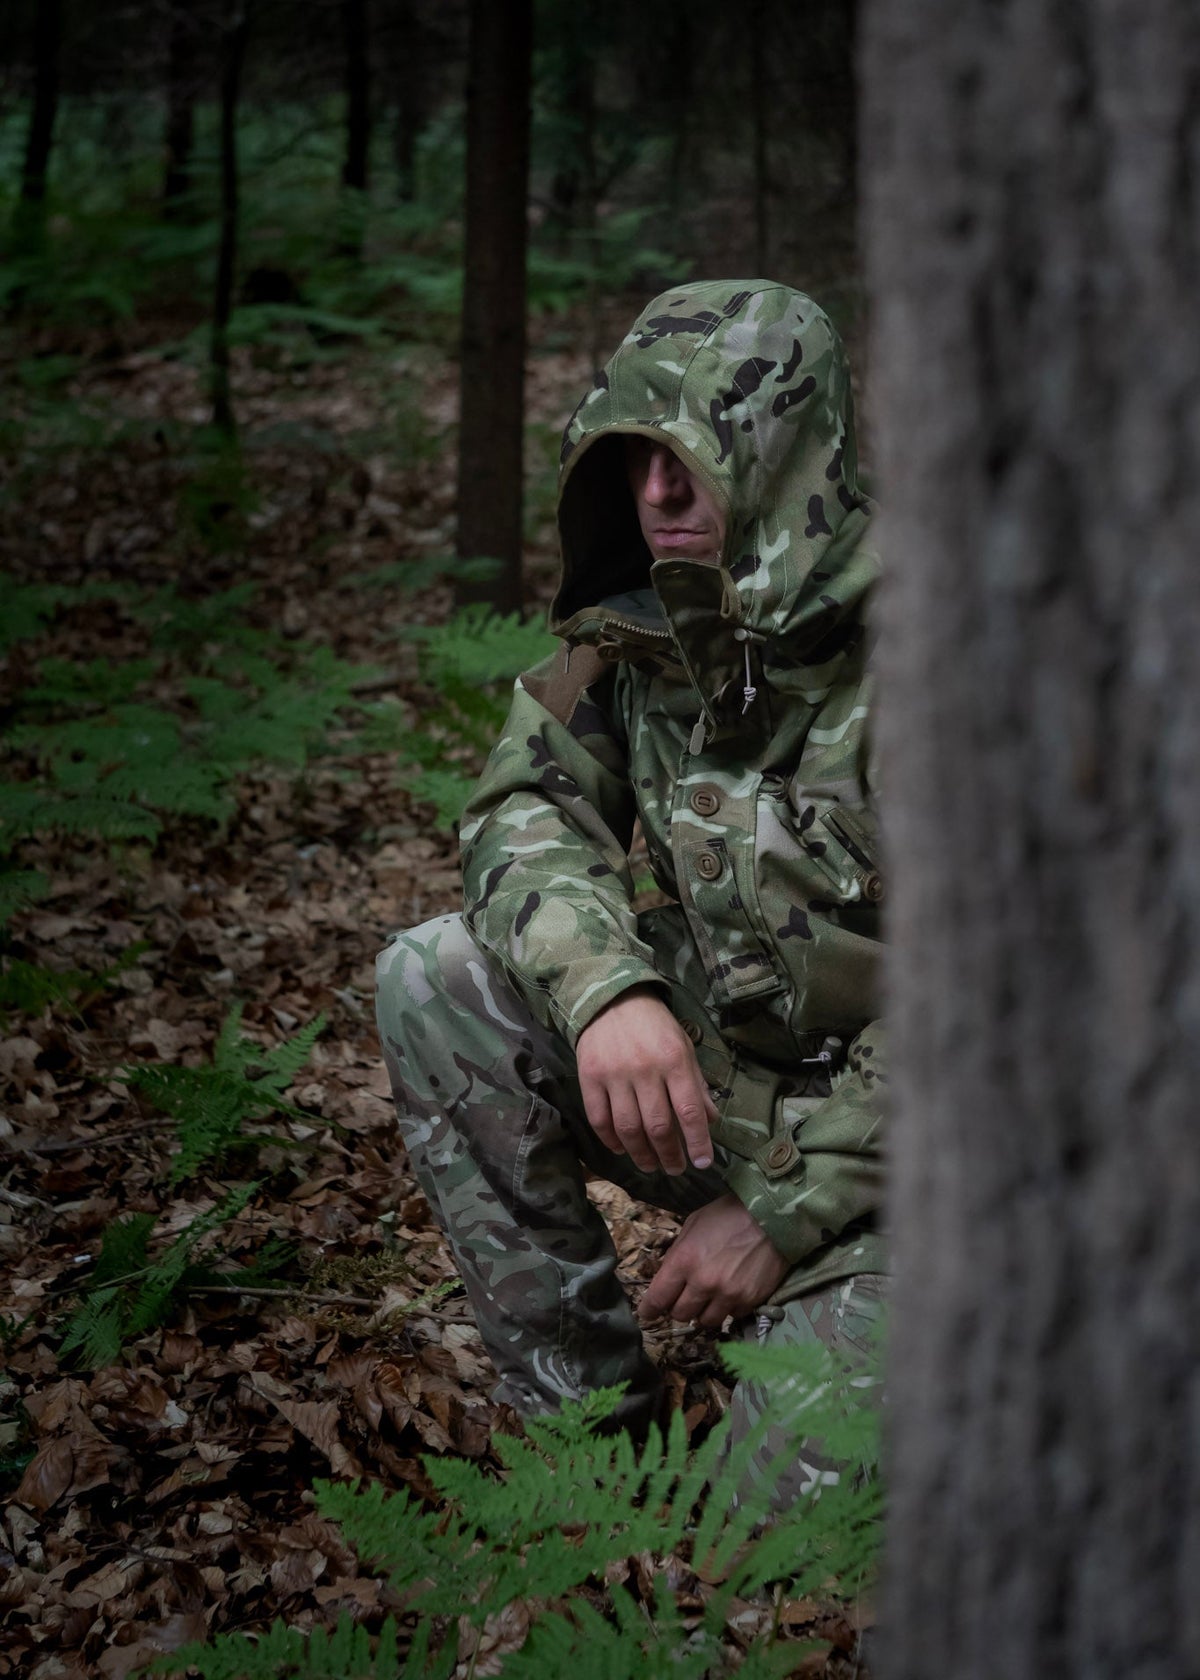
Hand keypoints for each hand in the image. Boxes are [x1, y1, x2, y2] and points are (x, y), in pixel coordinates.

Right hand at [575, 986, 716, 1174]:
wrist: (610, 999)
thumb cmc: (654, 1025)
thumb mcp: (684, 1047)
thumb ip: (696, 1084)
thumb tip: (711, 1121)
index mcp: (673, 1059)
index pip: (688, 1110)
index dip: (697, 1141)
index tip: (702, 1163)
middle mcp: (644, 1069)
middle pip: (658, 1126)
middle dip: (669, 1155)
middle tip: (675, 1169)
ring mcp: (614, 1074)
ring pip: (628, 1128)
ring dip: (641, 1154)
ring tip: (651, 1165)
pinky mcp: (589, 1077)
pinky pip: (599, 1119)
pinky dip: (611, 1140)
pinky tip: (622, 1149)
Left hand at [638, 1193, 789, 1328]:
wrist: (772, 1217)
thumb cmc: (728, 1215)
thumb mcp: (694, 1224)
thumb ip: (678, 1253)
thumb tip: (669, 1276)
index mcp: (684, 1261)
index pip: (658, 1298)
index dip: (649, 1309)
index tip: (647, 1313)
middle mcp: (703, 1283)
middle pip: (680, 1314)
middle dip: (679, 1307)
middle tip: (685, 1297)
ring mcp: (728, 1295)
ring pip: (705, 1322)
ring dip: (703, 1312)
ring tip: (709, 1298)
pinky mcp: (749, 1302)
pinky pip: (731, 1317)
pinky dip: (728, 1309)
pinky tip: (732, 1293)